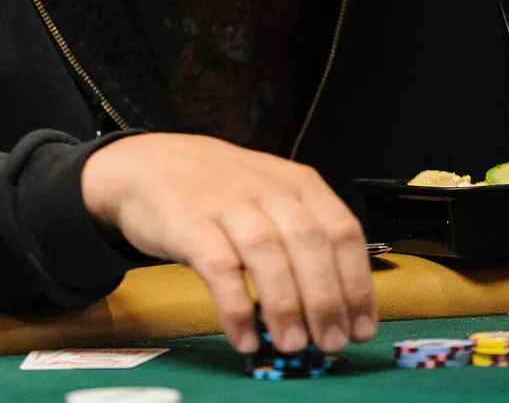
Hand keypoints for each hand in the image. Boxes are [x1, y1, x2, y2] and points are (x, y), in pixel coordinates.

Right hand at [82, 133, 376, 354]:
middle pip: (310, 243)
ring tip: (291, 344)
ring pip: (268, 252)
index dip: (356, 284)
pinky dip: (235, 306)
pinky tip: (244, 335)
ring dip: (285, 304)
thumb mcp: (271, 195)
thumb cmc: (218, 189)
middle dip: (326, 299)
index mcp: (297, 184)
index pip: (342, 232)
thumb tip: (338, 305)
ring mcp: (227, 203)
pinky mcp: (188, 223)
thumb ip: (302, 239)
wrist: (148, 164)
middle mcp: (267, 189)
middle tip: (331, 342)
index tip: (360, 327)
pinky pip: (218, 267)